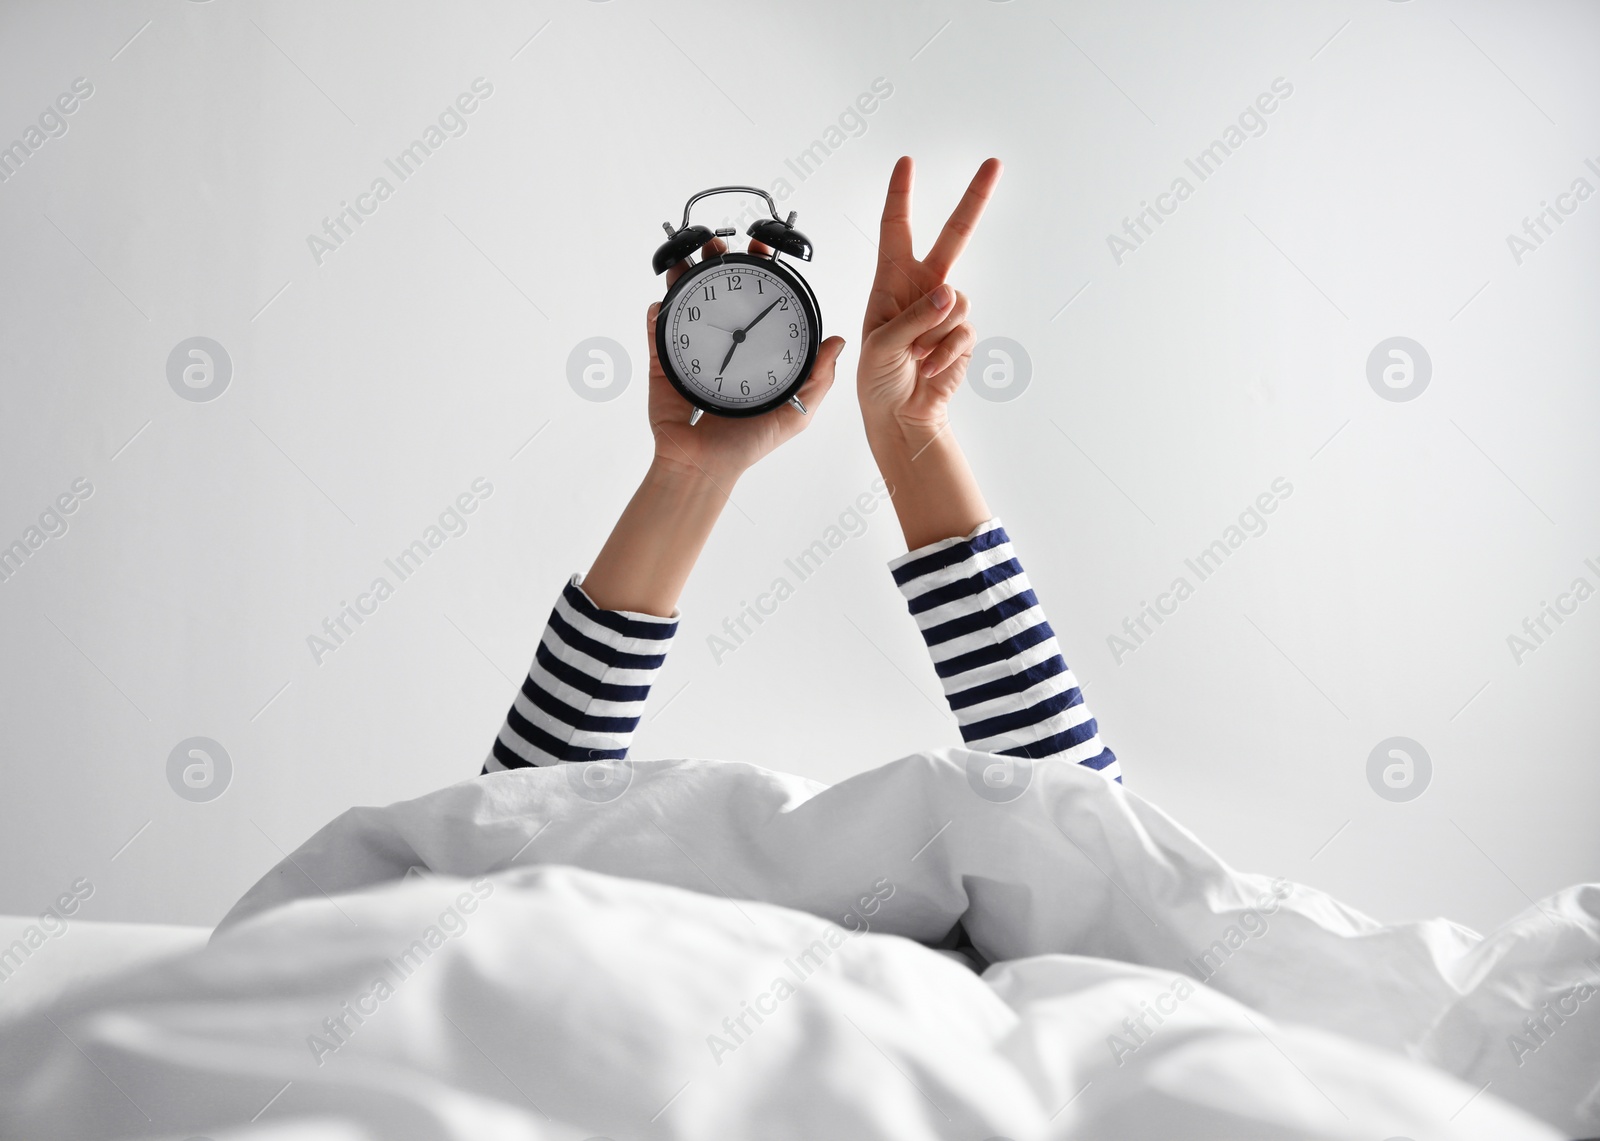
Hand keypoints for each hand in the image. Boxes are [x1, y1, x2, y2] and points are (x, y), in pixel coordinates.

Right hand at [647, 237, 845, 488]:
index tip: (763, 247)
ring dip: (683, 276)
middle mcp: (723, 343)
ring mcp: (691, 350)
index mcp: (753, 349)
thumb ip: (818, 379)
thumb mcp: (796, 412)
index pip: (758, 298)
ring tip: (685, 259)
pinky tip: (660, 302)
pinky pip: (656, 333)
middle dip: (718, 262)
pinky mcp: (663, 364)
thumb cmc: (749, 444)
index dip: (761, 271)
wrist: (706, 467)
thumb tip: (837, 342)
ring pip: (685, 302)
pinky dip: (656, 314)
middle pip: (719, 291)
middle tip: (719, 245)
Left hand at [858, 157, 1001, 451]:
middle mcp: (921, 289)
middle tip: (994, 164)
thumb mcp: (882, 345)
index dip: (900, 195)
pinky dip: (945, 353)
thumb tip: (949, 294)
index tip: (906, 163)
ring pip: (958, 301)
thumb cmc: (878, 378)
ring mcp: (945, 310)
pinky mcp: (962, 334)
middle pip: (954, 236)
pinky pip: (964, 331)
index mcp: (891, 282)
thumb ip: (914, 317)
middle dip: (975, 199)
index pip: (895, 229)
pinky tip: (929, 367)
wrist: (900, 415)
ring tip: (915, 357)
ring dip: (935, 334)